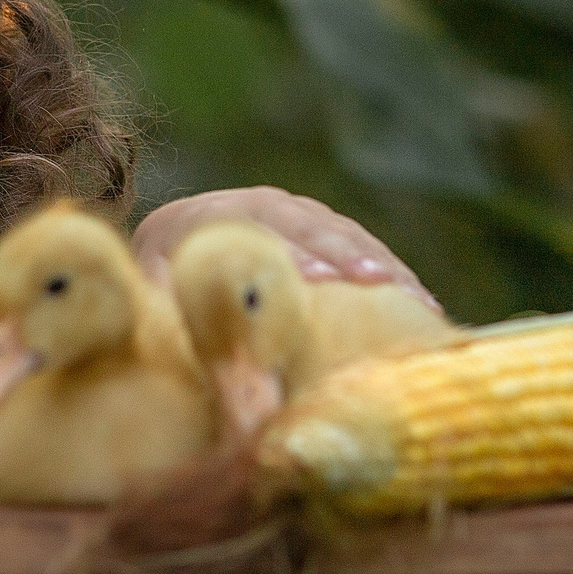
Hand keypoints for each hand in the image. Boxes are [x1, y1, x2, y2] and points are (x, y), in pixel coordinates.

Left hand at [131, 186, 436, 308]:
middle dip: (343, 253)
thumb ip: (173, 324)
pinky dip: (389, 269)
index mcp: (204, 219)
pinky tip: (421, 302)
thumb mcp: (151, 303)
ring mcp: (289, 210)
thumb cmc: (157, 291)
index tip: (325, 280)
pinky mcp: (317, 226)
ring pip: (339, 231)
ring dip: (378, 262)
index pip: (252, 229)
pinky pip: (357, 243)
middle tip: (378, 282)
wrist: (165, 249)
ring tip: (417, 299)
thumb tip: (203, 369)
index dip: (292, 253)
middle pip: (305, 223)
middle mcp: (251, 204)